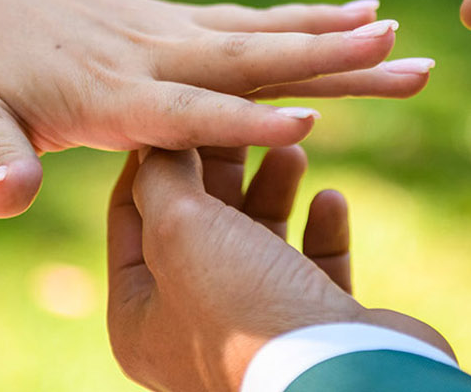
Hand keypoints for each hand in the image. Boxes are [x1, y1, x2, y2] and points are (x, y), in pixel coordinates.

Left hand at [0, 0, 432, 217]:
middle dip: (328, 64)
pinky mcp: (174, 23)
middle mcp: (150, 56)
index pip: (185, 113)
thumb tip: (5, 201)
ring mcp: (167, 34)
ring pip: (263, 37)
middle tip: (400, 59)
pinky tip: (354, 15)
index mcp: (107, 94)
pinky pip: (250, 24)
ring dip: (332, 37)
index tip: (309, 121)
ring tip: (398, 34)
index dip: (243, 122)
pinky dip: (303, 20)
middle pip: (250, 62)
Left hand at [107, 146, 451, 391]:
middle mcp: (193, 326)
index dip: (155, 158)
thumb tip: (160, 140)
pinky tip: (331, 197)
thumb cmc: (244, 306)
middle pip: (199, 223)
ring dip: (274, 188)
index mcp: (140, 316)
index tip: (182, 106)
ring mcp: (255, 327)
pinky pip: (312, 265)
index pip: (132, 216)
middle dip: (222, 166)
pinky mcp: (314, 326)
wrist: (338, 375)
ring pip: (258, 239)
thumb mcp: (181, 230)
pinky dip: (319, 227)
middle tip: (243, 114)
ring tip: (293, 149)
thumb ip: (164, 179)